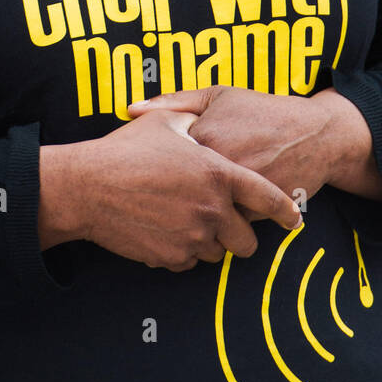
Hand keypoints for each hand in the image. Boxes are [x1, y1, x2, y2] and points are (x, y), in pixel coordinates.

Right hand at [39, 107, 300, 270]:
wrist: (87, 188)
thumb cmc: (125, 150)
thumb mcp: (166, 122)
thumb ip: (195, 121)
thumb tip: (204, 119)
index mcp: (219, 173)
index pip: (268, 198)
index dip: (285, 211)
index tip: (294, 220)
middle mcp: (212, 210)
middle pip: (247, 242)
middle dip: (240, 236)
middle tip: (226, 225)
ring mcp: (192, 238)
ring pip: (217, 254)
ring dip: (209, 242)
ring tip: (185, 221)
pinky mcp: (171, 258)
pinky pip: (188, 261)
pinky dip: (183, 250)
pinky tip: (164, 230)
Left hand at [128, 86, 381, 210]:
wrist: (315, 134)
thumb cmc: (260, 111)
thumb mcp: (218, 95)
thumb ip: (173, 102)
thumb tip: (130, 110)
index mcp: (203, 136)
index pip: (163, 162)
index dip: (163, 165)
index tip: (164, 166)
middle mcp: (219, 165)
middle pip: (180, 192)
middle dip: (176, 194)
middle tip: (174, 191)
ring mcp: (239, 190)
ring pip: (204, 212)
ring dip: (200, 210)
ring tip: (200, 200)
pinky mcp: (258, 210)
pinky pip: (229, 224)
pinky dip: (227, 219)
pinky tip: (228, 206)